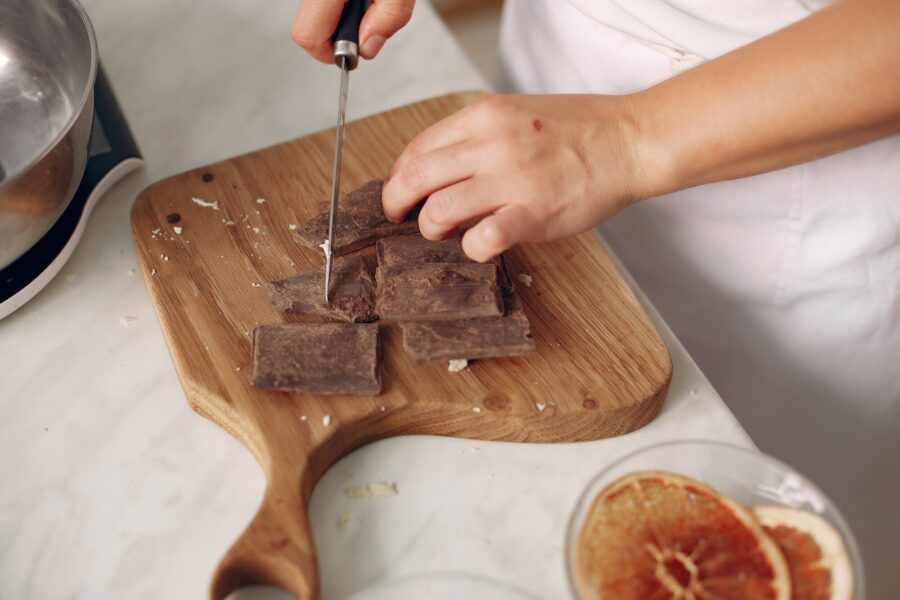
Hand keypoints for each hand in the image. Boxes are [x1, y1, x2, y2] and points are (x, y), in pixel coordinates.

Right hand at [291, 0, 414, 62]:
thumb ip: (389, 17)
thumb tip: (367, 47)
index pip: (308, 34)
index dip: (330, 52)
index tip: (354, 51)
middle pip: (308, 26)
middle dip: (338, 35)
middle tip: (367, 22)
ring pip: (315, 12)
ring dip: (342, 18)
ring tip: (370, 0)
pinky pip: (322, 0)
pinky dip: (341, 5)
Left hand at [382, 95, 651, 261]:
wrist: (629, 141)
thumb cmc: (578, 130)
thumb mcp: (516, 114)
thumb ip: (476, 137)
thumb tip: (440, 170)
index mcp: (483, 116)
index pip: (416, 148)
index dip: (398, 176)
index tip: (401, 192)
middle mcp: (490, 144)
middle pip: (413, 178)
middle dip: (396, 204)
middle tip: (401, 218)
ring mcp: (512, 179)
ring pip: (437, 212)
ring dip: (432, 229)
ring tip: (447, 233)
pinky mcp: (534, 214)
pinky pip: (482, 239)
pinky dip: (472, 248)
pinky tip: (481, 245)